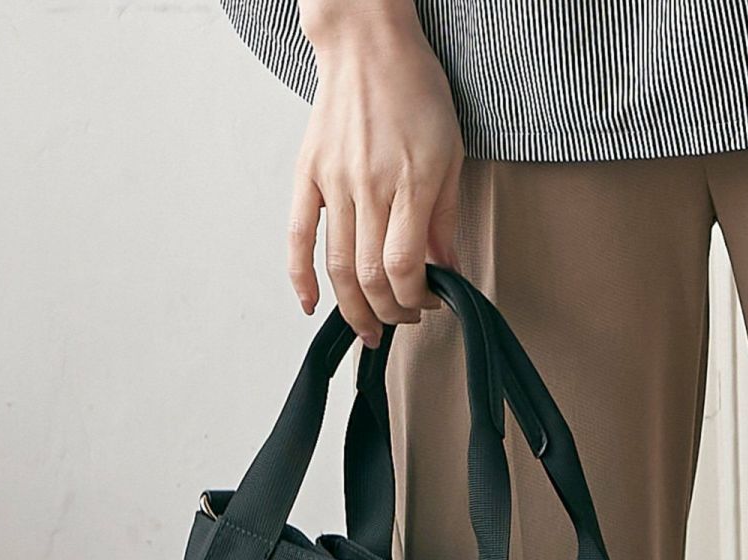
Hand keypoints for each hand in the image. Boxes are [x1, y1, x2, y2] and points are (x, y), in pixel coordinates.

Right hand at [289, 0, 463, 345]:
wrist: (368, 43)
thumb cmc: (414, 91)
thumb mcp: (450, 151)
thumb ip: (445, 216)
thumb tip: (447, 268)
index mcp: (409, 182)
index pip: (405, 266)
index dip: (415, 298)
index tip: (428, 303)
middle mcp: (369, 187)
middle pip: (370, 275)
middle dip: (389, 310)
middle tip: (401, 318)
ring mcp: (334, 182)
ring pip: (338, 266)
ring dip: (353, 308)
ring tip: (368, 328)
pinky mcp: (308, 175)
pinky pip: (298, 237)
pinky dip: (300, 278)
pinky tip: (311, 305)